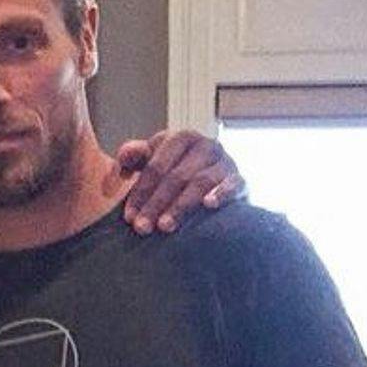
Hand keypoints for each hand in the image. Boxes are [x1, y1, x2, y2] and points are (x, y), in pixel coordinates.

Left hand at [107, 130, 245, 234]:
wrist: (213, 186)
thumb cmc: (173, 173)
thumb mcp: (149, 162)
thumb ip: (133, 157)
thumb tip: (125, 156)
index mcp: (181, 138)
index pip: (156, 165)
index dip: (140, 192)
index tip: (129, 218)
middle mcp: (206, 145)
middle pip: (176, 176)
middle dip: (156, 204)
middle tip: (142, 228)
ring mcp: (225, 161)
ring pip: (201, 182)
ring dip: (181, 206)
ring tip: (165, 227)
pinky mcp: (240, 180)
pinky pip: (234, 184)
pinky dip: (222, 193)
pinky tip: (209, 205)